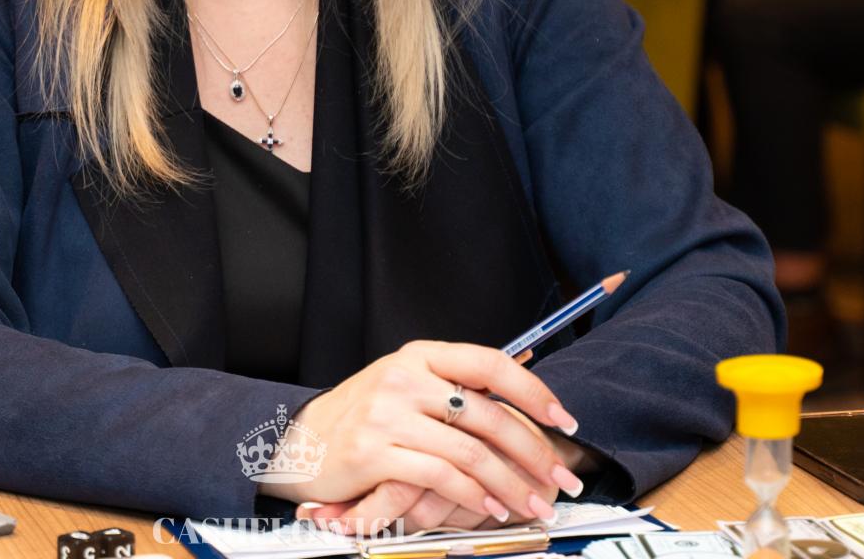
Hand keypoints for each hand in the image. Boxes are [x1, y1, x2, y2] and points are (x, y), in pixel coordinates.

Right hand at [276, 342, 583, 534]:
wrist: (299, 441)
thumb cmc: (361, 417)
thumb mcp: (404, 386)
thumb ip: (452, 387)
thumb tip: (520, 391)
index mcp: (420, 356)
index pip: (491, 363)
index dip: (534, 392)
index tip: (565, 419)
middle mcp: (405, 377)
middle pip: (488, 413)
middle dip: (535, 452)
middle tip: (560, 479)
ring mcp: (388, 413)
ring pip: (470, 450)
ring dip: (510, 483)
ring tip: (533, 503)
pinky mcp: (375, 450)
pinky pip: (440, 474)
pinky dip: (474, 495)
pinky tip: (491, 507)